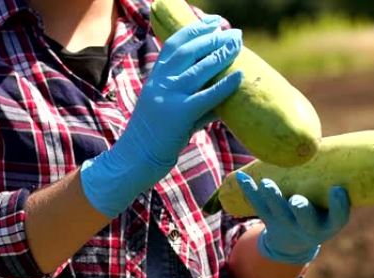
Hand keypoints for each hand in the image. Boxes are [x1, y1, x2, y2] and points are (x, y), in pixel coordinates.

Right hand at [81, 16, 243, 217]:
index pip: (175, 44)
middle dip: (213, 37)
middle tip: (234, 32)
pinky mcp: (180, 115)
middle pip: (189, 50)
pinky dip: (225, 85)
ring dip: (222, 53)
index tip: (215, 22)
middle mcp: (160, 82)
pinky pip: (207, 97)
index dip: (196, 29)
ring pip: (200, 69)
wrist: (134, 160)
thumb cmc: (154, 138)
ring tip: (238, 44)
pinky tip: (240, 76)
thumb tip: (221, 97)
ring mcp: (169, 97)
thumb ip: (192, 100)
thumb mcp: (169, 110)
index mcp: (155, 77)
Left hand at [236, 171, 350, 264]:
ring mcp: (287, 225)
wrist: (294, 244)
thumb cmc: (321, 212)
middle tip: (296, 200)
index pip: (338, 217)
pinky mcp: (268, 220)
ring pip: (277, 212)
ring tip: (265, 183)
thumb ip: (334, 177)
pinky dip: (249, 190)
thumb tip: (328, 139)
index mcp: (330, 224)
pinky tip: (242, 177)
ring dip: (271, 197)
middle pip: (305, 219)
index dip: (339, 206)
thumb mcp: (331, 205)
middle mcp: (309, 228)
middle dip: (301, 210)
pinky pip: (257, 205)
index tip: (338, 189)